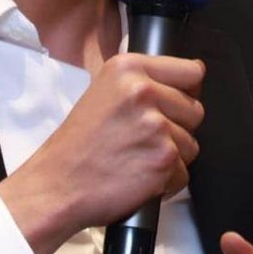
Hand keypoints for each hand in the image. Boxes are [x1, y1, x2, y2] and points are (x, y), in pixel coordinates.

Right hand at [0, 53, 204, 253]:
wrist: (57, 185)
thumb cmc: (76, 146)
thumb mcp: (102, 92)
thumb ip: (140, 82)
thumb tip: (189, 77)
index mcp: (127, 68)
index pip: (191, 71)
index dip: (186, 92)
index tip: (172, 105)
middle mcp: (143, 90)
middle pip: (195, 109)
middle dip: (178, 129)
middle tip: (143, 140)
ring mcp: (155, 124)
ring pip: (191, 143)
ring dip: (171, 157)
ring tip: (137, 159)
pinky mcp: (163, 157)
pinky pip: (184, 173)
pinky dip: (166, 183)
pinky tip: (139, 177)